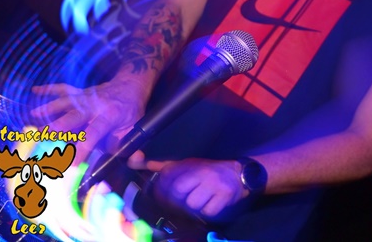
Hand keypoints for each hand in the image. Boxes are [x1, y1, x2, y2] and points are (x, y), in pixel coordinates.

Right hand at [30, 76, 150, 162]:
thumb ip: (129, 146)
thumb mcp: (134, 128)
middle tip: (44, 138)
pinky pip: (63, 88)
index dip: (83, 148)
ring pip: (66, 102)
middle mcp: (95, 104)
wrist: (130, 84)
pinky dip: (49, 88)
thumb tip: (137, 161)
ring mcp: (85, 97)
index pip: (94, 133)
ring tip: (33, 117)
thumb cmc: (130, 110)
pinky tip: (35, 90)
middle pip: (75, 115)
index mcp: (110, 115)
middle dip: (59, 126)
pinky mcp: (79, 93)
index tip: (71, 164)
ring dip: (49, 109)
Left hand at [128, 152, 247, 218]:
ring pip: (192, 204)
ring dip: (192, 208)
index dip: (162, 191)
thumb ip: (160, 166)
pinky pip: (208, 211)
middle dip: (176, 202)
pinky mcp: (225, 196)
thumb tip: (133, 160)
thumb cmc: (206, 171)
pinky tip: (209, 205)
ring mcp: (214, 185)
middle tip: (180, 204)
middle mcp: (202, 172)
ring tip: (197, 203)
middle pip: (178, 193)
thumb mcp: (185, 165)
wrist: (238, 173)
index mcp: (190, 164)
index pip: (168, 179)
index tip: (162, 197)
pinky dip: (206, 212)